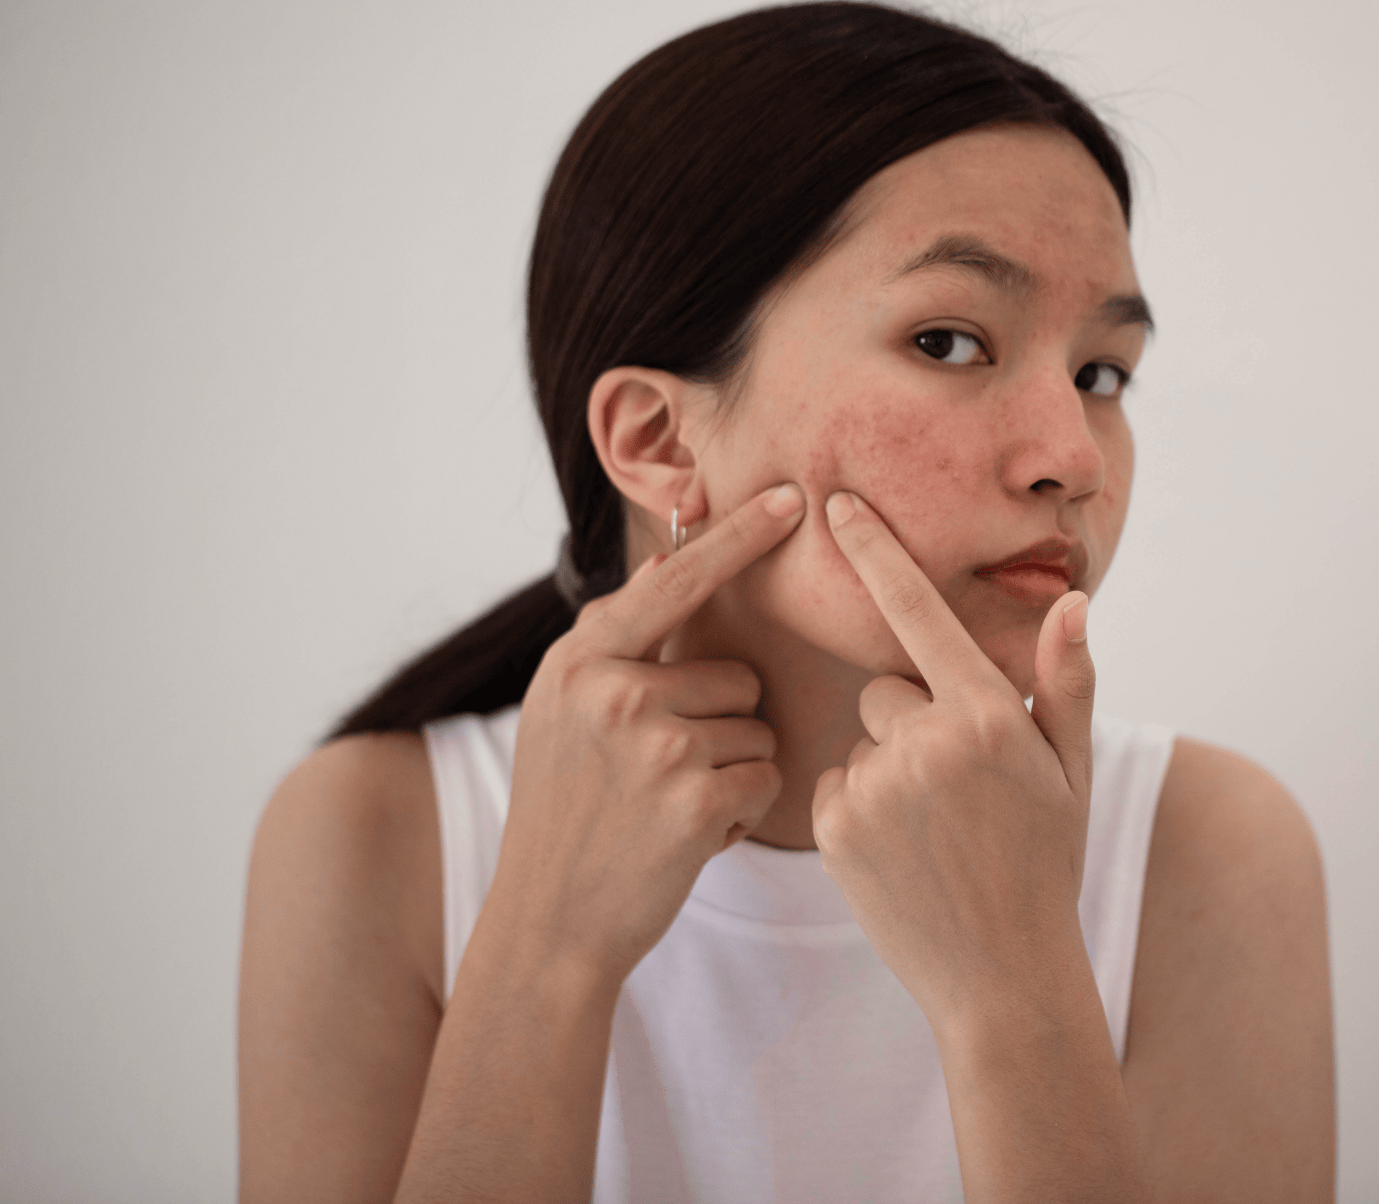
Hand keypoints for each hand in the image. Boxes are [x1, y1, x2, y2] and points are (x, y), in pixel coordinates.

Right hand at [481, 483, 806, 986]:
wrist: (548, 921)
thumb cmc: (563, 812)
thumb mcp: (561, 714)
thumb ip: (614, 641)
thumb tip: (665, 562)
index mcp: (580, 662)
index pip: (675, 581)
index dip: (737, 536)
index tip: (789, 498)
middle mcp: (615, 693)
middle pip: (736, 674)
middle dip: (720, 724)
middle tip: (659, 775)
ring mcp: (656, 746)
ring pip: (755, 727)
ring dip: (730, 770)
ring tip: (667, 808)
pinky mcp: (696, 801)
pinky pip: (764, 777)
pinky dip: (741, 812)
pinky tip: (688, 838)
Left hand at [811, 491, 1097, 1029]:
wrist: (1002, 973)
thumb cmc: (1045, 863)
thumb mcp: (1072, 771)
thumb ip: (1064, 681)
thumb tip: (1072, 600)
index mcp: (986, 714)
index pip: (919, 612)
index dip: (876, 552)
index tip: (836, 504)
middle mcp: (925, 739)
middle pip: (887, 688)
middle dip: (912, 720)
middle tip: (956, 789)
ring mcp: (876, 784)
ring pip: (861, 739)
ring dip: (887, 767)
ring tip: (932, 829)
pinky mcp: (834, 826)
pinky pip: (836, 784)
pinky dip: (861, 809)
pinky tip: (901, 851)